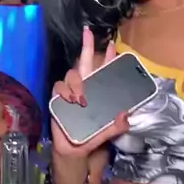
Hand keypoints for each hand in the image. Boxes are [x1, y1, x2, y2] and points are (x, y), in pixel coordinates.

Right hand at [51, 27, 129, 158]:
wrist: (72, 151)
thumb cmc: (89, 138)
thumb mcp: (106, 133)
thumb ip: (115, 127)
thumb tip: (126, 116)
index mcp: (97, 92)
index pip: (103, 71)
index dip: (108, 58)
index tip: (114, 45)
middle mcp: (83, 87)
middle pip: (85, 63)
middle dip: (87, 46)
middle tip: (88, 33)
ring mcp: (69, 91)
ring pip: (72, 74)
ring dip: (77, 81)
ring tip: (81, 97)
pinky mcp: (58, 98)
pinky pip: (59, 87)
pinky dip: (65, 90)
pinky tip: (71, 99)